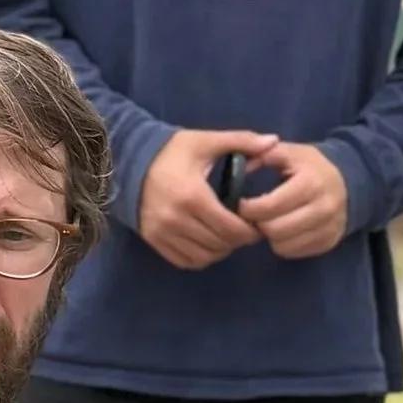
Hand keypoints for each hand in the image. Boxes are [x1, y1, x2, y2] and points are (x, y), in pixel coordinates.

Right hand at [138, 129, 272, 269]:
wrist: (129, 159)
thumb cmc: (171, 150)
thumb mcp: (206, 141)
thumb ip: (241, 141)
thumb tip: (273, 142)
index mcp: (193, 196)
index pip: (231, 228)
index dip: (250, 232)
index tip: (257, 225)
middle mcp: (176, 219)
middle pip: (220, 245)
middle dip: (238, 240)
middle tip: (245, 230)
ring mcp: (162, 232)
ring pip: (204, 257)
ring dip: (221, 250)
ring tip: (227, 235)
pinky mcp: (153, 240)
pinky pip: (185, 261)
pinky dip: (201, 257)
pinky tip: (208, 242)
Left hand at [237, 140, 348, 259]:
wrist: (348, 181)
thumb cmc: (310, 166)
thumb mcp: (289, 152)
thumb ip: (262, 155)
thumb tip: (240, 167)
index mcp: (311, 182)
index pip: (270, 206)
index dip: (249, 208)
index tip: (242, 204)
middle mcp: (324, 208)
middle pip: (275, 230)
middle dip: (258, 223)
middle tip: (254, 215)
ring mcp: (329, 228)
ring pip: (283, 245)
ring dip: (269, 236)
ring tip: (269, 221)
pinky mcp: (329, 243)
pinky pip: (294, 253)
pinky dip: (283, 244)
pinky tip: (283, 230)